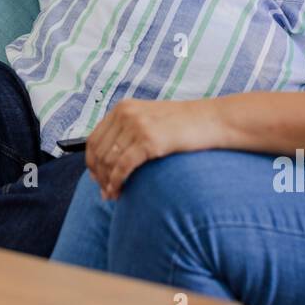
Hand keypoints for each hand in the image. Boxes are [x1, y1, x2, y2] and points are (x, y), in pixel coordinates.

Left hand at [85, 98, 223, 199]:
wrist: (212, 120)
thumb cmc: (184, 125)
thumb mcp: (150, 120)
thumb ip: (128, 134)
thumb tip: (107, 163)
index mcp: (123, 108)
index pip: (94, 138)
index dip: (91, 162)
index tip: (96, 178)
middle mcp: (126, 114)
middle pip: (99, 151)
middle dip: (99, 175)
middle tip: (104, 192)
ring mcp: (137, 126)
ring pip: (109, 160)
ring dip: (107, 182)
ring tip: (113, 195)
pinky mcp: (149, 140)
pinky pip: (123, 166)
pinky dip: (117, 182)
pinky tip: (119, 191)